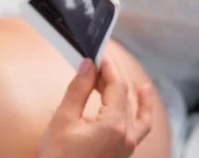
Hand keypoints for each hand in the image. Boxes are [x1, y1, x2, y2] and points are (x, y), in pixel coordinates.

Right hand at [38, 57, 153, 157]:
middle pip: (127, 98)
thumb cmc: (58, 156)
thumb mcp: (63, 118)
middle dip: (114, 78)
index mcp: (113, 125)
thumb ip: (78, 89)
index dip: (108, 67)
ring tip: (141, 87)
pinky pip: (138, 131)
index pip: (117, 86)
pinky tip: (134, 111)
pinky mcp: (122, 155)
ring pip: (140, 117)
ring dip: (136, 98)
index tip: (98, 53)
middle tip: (100, 62)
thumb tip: (87, 65)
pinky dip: (139, 116)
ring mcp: (127, 148)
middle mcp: (126, 137)